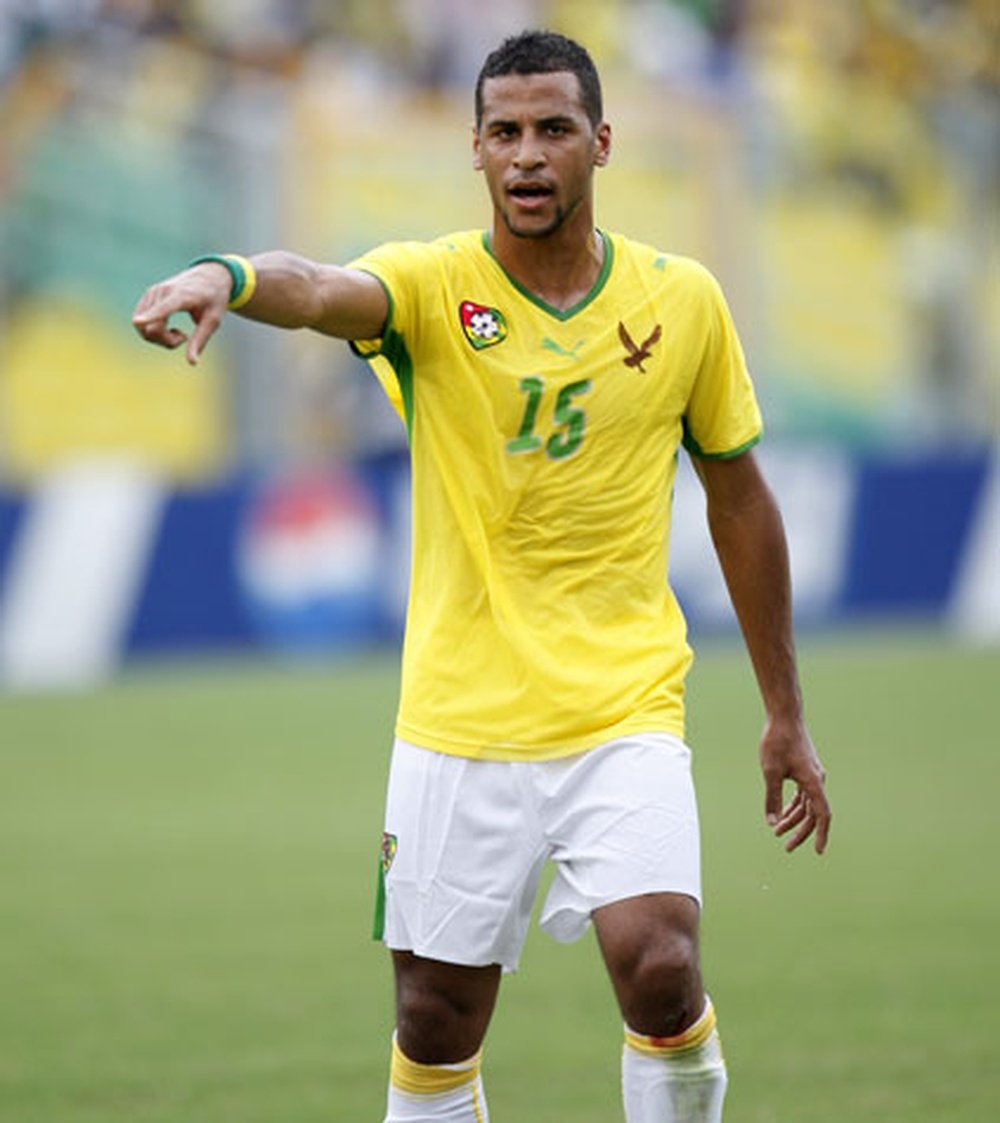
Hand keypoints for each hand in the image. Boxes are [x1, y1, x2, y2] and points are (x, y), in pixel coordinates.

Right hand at [132, 262, 231, 364]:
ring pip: (143, 327)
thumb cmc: (214, 299)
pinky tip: (169, 328)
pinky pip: (141, 323)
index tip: (138, 322)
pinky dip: (153, 332)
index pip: (164, 308)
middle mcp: (163, 292)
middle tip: (185, 339)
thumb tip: (192, 363)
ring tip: (180, 334)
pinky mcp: (147, 297)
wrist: (209, 276)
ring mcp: (152, 293)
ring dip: (160, 338)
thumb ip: (200, 340)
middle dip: (166, 342)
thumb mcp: (213, 321)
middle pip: (152, 327)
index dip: (151, 316)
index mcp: (182, 296)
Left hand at [760, 717, 830, 853]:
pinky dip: (793, 806)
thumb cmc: (777, 742)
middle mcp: (817, 780)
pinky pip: (803, 794)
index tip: (818, 851)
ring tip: (777, 832)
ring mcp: (812, 775)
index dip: (820, 834)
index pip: (822, 815)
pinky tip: (783, 814)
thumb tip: (772, 822)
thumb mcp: (771, 772)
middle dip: (800, 832)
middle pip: (813, 814)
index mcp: (813, 782)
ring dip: (794, 819)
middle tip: (785, 846)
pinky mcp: (805, 770)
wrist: (784, 717)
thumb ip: (772, 798)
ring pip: (807, 805)